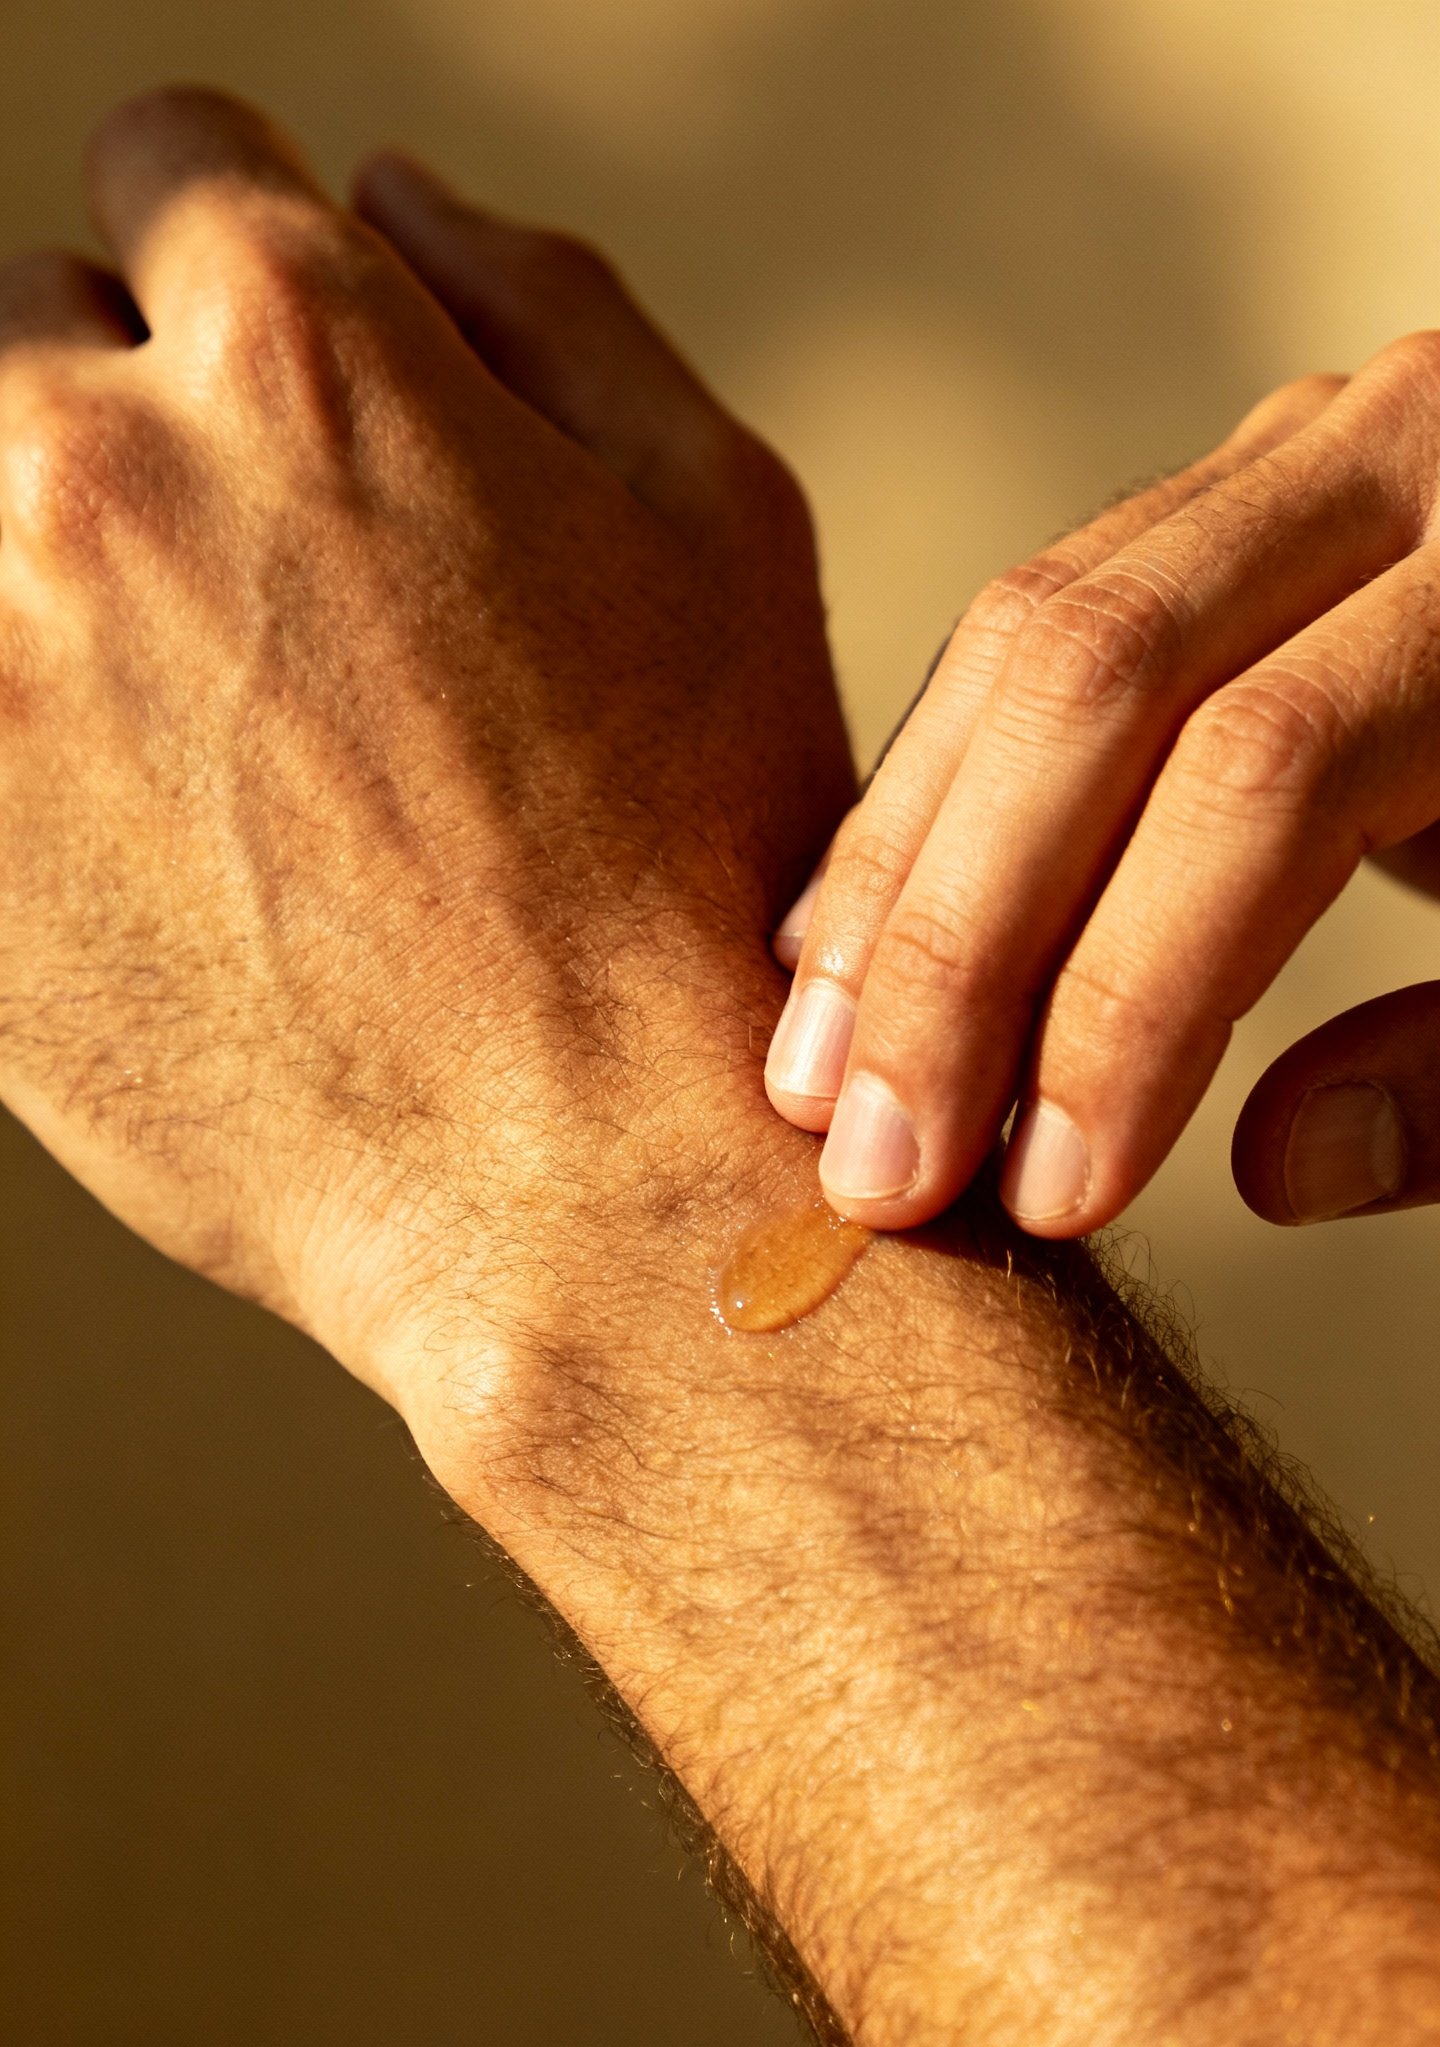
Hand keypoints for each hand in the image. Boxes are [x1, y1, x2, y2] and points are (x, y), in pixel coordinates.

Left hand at [0, 89, 850, 1459]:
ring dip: (46, 571)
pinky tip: (127, 826)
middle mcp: (98, 470)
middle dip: (137, 425)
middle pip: (32, 331)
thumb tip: (387, 188)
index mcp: (306, 350)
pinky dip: (18, 731)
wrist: (574, 1197)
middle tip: (264, 608)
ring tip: (190, 728)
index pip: (175, 165)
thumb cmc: (687, 880)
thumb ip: (548, 304)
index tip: (290, 408)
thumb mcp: (719, 531)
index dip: (251, 276)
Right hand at [763, 353, 1439, 1234]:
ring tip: (814, 1083)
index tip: (1050, 1198)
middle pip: (1097, 683)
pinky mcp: (1224, 500)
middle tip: (873, 1165)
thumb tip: (1277, 1165)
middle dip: (960, 946)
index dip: (1131, 999)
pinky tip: (849, 949)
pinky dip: (930, 799)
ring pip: (1025, 638)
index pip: (1264, 779)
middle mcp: (1401, 461)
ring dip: (903, 878)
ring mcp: (1297, 460)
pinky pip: (1026, 630)